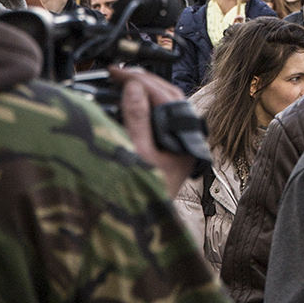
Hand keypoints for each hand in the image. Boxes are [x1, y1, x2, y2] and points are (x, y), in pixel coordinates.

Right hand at [109, 66, 192, 198]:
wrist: (138, 230)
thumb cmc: (142, 196)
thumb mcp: (136, 154)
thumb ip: (137, 119)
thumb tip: (133, 87)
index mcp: (185, 140)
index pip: (167, 97)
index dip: (141, 80)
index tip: (118, 72)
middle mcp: (185, 140)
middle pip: (169, 98)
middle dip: (143, 81)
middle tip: (117, 72)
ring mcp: (177, 144)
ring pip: (165, 107)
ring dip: (144, 92)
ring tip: (121, 82)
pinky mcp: (166, 150)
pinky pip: (158, 119)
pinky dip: (143, 107)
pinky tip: (127, 102)